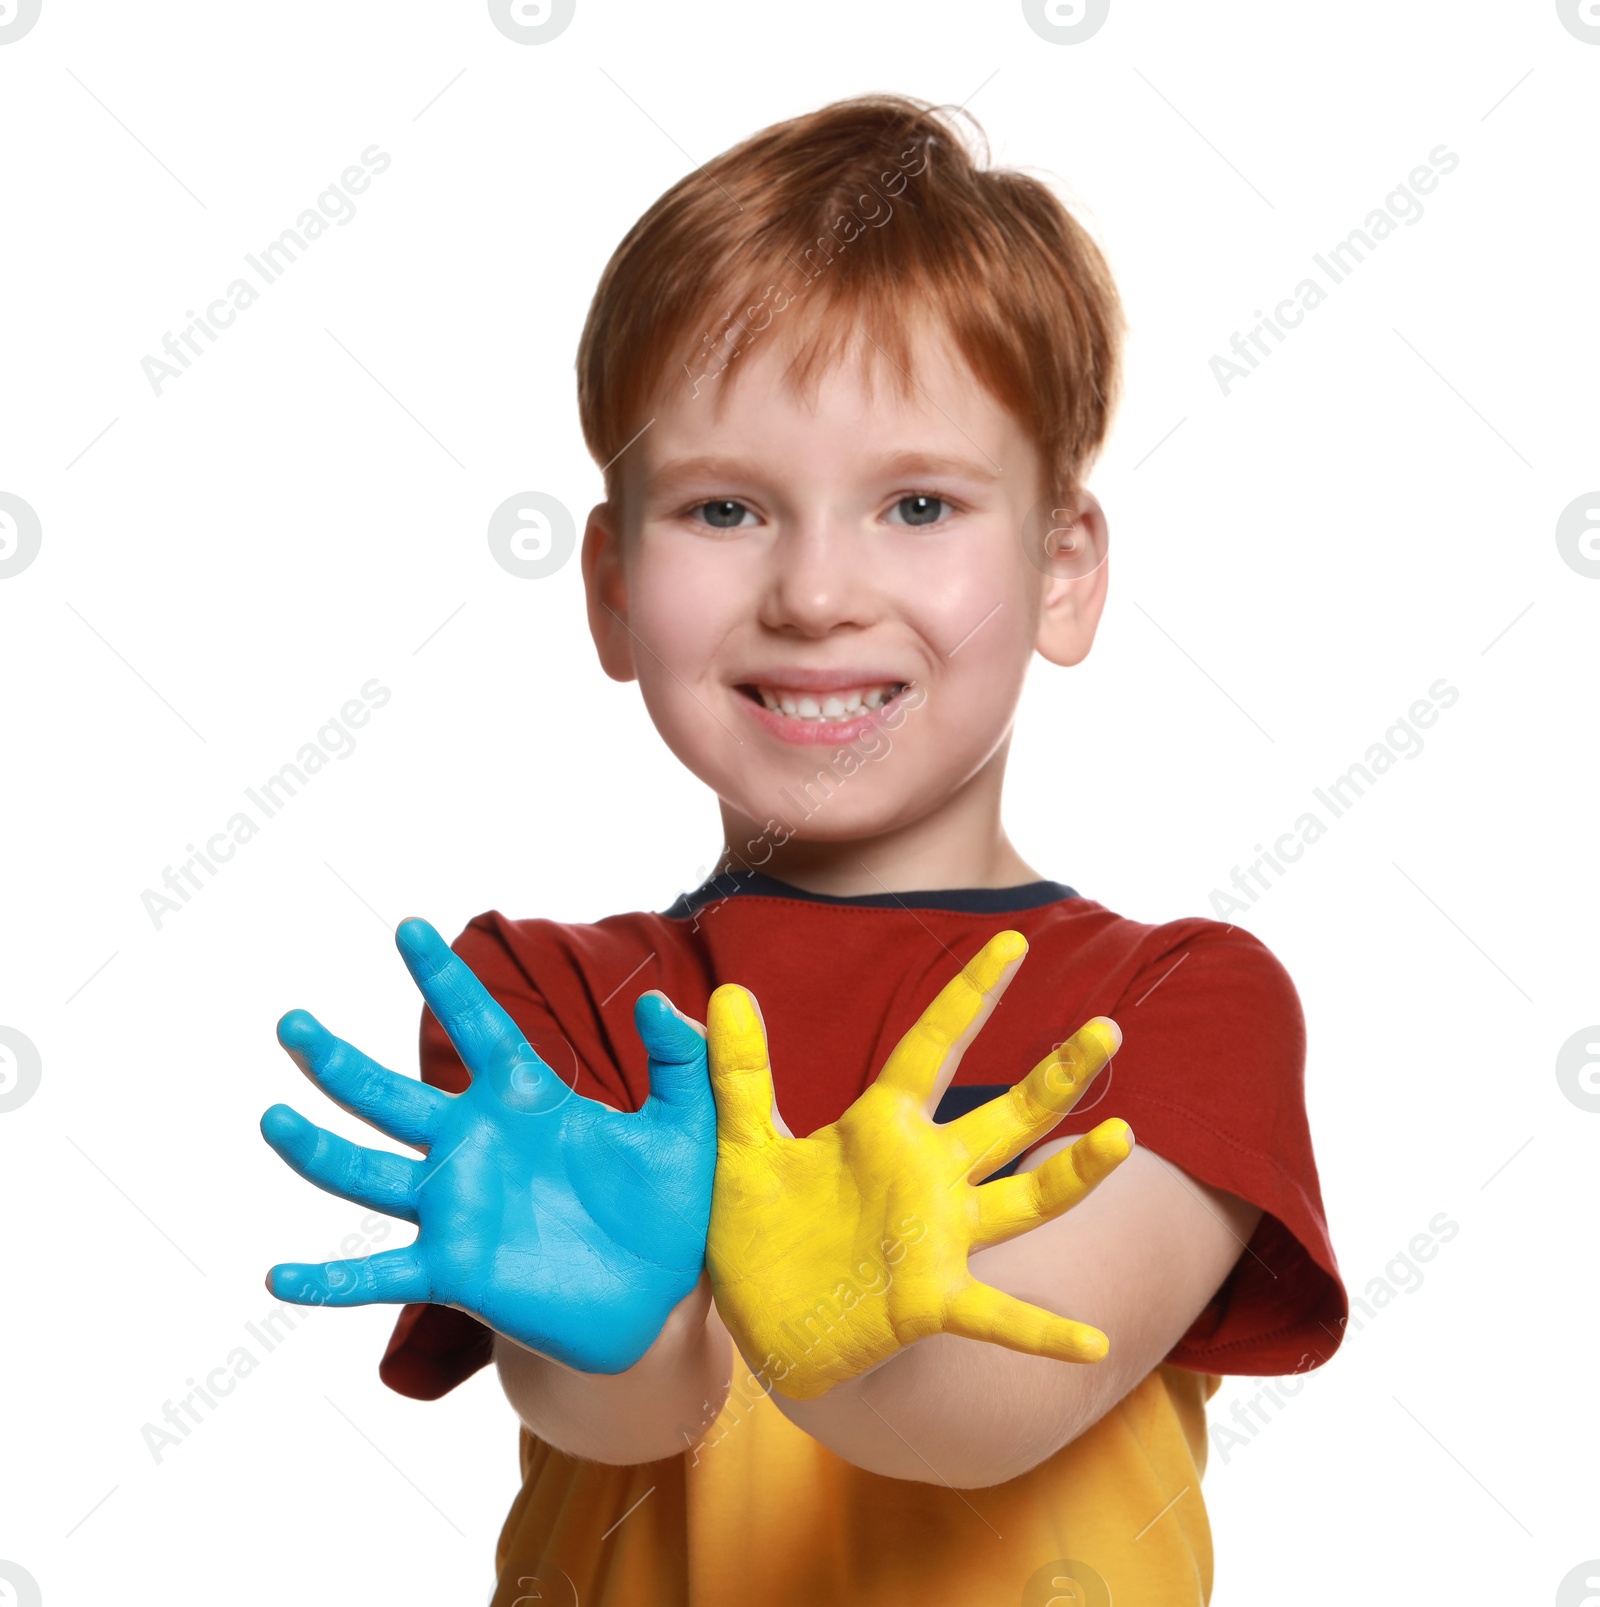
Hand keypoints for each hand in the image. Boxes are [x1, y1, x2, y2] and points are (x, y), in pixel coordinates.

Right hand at [260, 917, 714, 1373]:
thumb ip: (680, 1059)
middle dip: (337, 1062)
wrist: (661, 1297)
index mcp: (526, 1100)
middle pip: (390, 1097)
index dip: (444, 977)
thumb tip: (656, 999)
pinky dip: (328, 1280)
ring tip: (272, 1119)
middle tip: (291, 1022)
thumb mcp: (686, 1124)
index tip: (410, 926)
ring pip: (367, 1174)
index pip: (478, 1024)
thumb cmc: (669, 1204)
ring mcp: (457, 1207)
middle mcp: (476, 1146)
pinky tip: (276, 1277)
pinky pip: (380, 1275)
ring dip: (316, 1151)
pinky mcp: (455, 1270)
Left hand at [704, 929, 1132, 1399]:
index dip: (969, 995)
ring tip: (1121, 1137)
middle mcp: (926, 1175)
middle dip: (1057, 1074)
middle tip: (1107, 1028)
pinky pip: (997, 1317)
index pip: (931, 1046)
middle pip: (1005, 1116)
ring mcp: (938, 1238)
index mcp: (882, 1127)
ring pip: (1023, 1200)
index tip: (1010, 940)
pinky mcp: (931, 1301)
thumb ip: (739, 1074)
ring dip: (1075, 1175)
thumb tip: (723, 991)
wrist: (758, 1323)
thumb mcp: (741, 1146)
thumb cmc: (759, 1230)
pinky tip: (1092, 1345)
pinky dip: (1043, 1332)